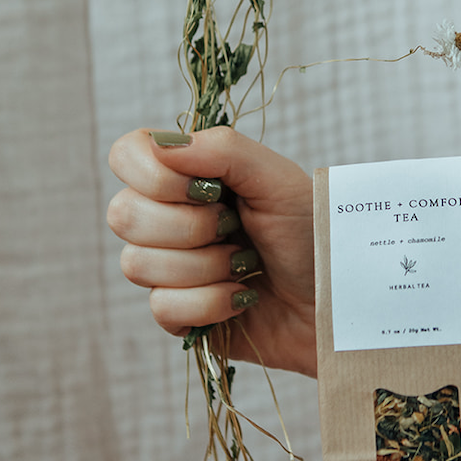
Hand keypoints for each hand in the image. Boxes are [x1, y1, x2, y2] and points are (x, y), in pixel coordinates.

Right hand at [107, 127, 316, 373]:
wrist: (338, 300)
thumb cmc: (313, 233)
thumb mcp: (277, 179)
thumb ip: (222, 149)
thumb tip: (161, 146)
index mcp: (188, 175)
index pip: (126, 156)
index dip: (153, 175)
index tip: (205, 188)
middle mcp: (169, 216)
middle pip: (123, 214)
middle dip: (189, 226)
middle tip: (234, 228)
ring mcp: (169, 268)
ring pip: (137, 264)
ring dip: (205, 267)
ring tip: (246, 265)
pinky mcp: (178, 314)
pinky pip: (162, 307)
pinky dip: (210, 302)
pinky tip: (241, 298)